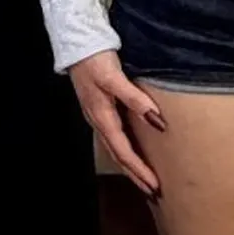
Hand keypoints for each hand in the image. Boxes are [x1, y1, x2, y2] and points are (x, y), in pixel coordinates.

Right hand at [68, 50, 163, 196]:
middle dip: (135, 174)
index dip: (138, 170)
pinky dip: (124, 149)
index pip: (123, 152)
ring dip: (130, 164)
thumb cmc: (95, 59)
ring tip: (144, 177)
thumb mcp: (114, 78)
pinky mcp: (99, 107)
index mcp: (102, 117)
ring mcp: (97, 115)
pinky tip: (132, 148)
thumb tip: (157, 121)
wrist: (75, 43)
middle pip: (118, 155)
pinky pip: (114, 135)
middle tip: (153, 191)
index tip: (154, 185)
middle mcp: (98, 121)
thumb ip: (135, 99)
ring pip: (115, 147)